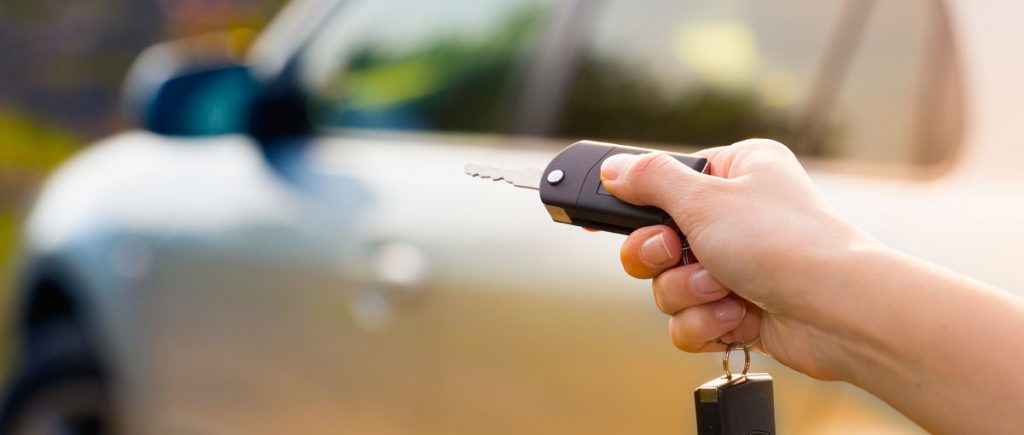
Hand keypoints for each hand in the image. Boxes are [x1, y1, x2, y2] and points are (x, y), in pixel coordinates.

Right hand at [600, 139, 874, 379]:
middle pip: (656, 239)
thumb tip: (612, 169)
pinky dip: (705, 322)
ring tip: (723, 289)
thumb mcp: (704, 198)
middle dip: (661, 257)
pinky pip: (690, 320)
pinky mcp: (739, 311)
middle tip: (675, 253)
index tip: (607, 217)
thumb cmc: (782, 242)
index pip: (664, 183)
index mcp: (736, 172)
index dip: (636, 204)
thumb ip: (649, 180)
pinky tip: (736, 316)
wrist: (837, 312)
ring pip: (668, 286)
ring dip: (688, 292)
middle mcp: (736, 216)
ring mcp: (738, 266)